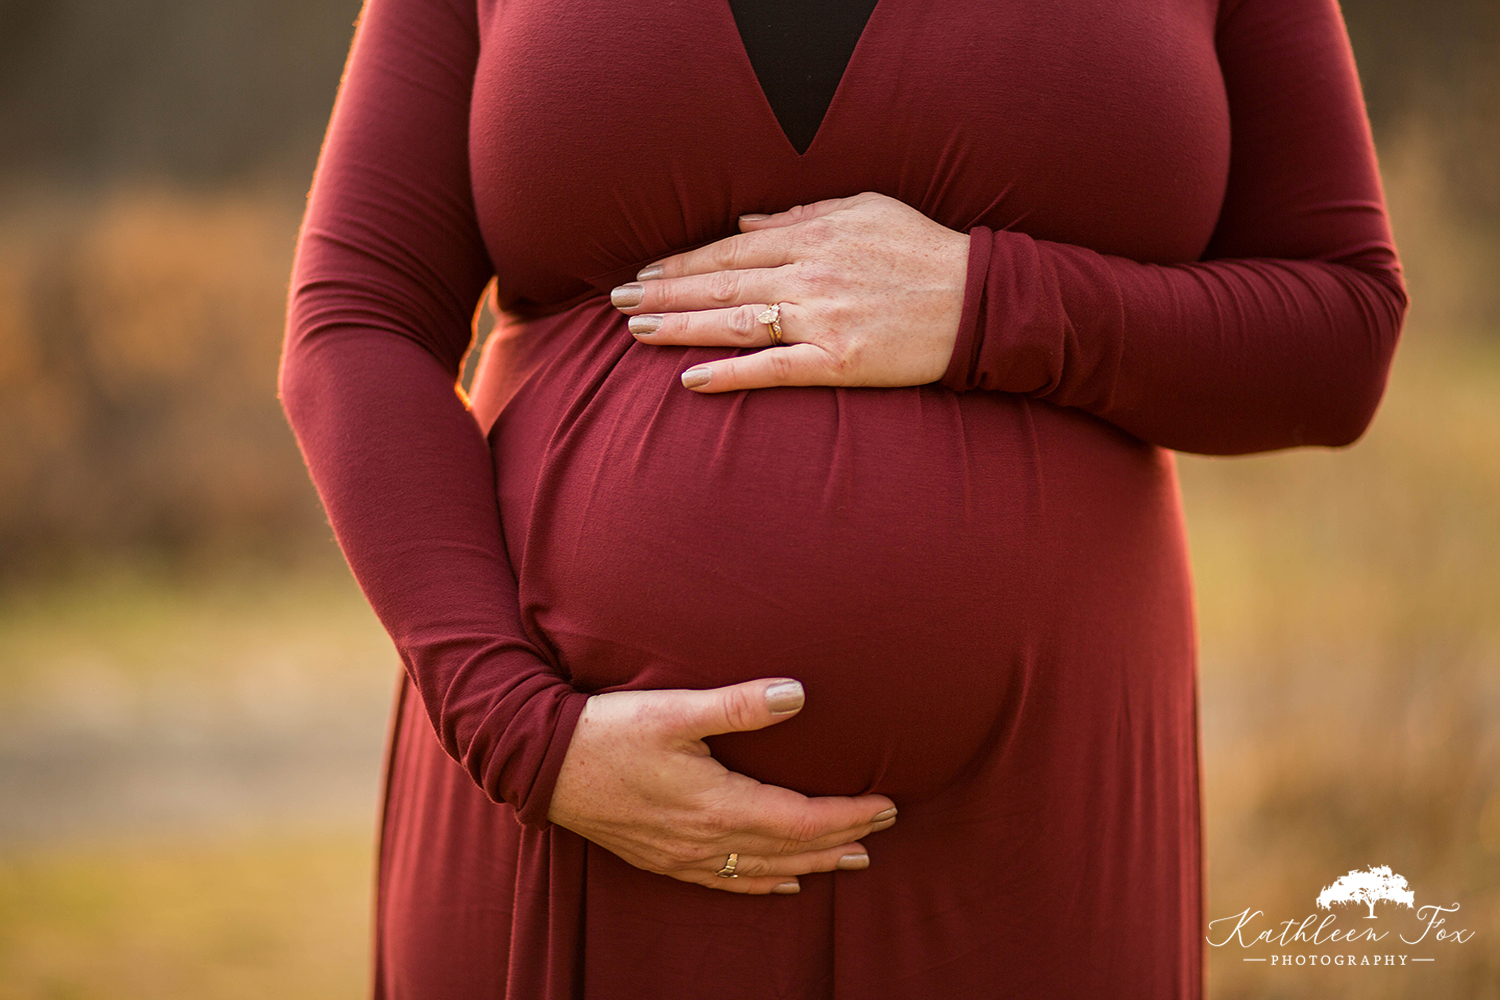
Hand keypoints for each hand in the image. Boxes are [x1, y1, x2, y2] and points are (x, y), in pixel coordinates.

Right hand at [547, 678, 897, 894]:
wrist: (543, 765)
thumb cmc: (608, 731)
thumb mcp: (675, 709)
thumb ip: (739, 704)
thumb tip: (798, 694)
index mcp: (717, 804)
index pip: (802, 819)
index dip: (849, 814)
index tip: (886, 804)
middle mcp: (706, 840)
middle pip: (791, 849)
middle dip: (843, 839)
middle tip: (884, 829)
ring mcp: (683, 855)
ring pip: (764, 870)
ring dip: (812, 864)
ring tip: (851, 861)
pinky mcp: (662, 858)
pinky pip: (726, 882)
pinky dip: (764, 884)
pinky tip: (781, 883)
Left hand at [611, 192, 968, 391]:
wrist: (979, 298)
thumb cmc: (923, 250)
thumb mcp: (864, 210)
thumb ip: (801, 215)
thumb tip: (744, 221)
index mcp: (813, 235)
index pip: (731, 248)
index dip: (682, 261)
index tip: (644, 272)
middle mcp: (809, 273)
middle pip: (721, 282)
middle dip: (664, 292)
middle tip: (616, 304)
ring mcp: (822, 319)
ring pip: (735, 322)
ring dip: (681, 327)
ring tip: (636, 333)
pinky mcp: (839, 362)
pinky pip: (773, 369)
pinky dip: (730, 373)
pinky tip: (690, 380)